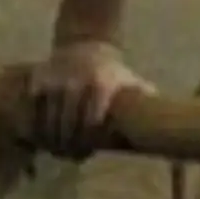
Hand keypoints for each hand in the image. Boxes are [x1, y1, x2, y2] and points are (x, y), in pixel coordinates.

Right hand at [26, 39, 153, 158]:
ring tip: (56, 151)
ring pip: (49, 120)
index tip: (87, 152)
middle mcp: (78, 83)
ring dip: (51, 140)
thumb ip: (143, 97)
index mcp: (102, 86)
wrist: (85, 42)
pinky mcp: (40, 78)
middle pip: (69, 125)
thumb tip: (166, 119)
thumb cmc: (111, 71)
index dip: (89, 141)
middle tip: (69, 156)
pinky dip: (35, 123)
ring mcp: (57, 81)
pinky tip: (40, 134)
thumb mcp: (129, 81)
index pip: (92, 122)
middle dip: (68, 145)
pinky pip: (34, 108)